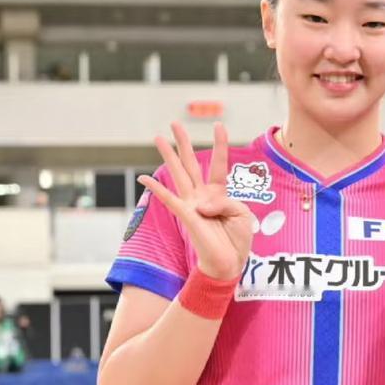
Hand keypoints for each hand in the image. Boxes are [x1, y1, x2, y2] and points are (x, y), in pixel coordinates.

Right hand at [138, 121, 254, 280]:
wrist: (229, 262)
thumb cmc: (237, 239)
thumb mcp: (241, 213)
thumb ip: (224, 201)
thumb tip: (200, 203)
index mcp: (219, 193)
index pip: (218, 164)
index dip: (219, 144)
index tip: (218, 125)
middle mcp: (202, 195)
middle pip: (191, 163)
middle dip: (183, 143)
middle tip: (174, 123)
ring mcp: (192, 204)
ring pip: (178, 174)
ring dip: (168, 156)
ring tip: (157, 137)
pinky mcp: (186, 216)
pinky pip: (169, 199)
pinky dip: (157, 188)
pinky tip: (143, 178)